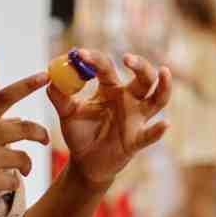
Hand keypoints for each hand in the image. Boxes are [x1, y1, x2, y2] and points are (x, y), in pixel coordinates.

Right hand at [0, 72, 50, 214]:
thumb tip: (18, 121)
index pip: (4, 96)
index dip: (27, 85)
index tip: (45, 76)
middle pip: (26, 128)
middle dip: (41, 134)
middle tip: (45, 140)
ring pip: (22, 158)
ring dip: (26, 166)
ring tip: (23, 171)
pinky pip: (13, 181)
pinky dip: (13, 184)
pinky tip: (5, 185)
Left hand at [48, 49, 171, 187]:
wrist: (85, 162)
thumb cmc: (80, 133)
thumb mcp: (67, 114)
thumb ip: (59, 96)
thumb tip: (50, 78)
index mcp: (110, 88)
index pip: (107, 67)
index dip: (94, 60)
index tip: (79, 54)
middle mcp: (129, 99)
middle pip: (143, 77)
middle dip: (139, 65)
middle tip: (127, 58)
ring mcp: (136, 119)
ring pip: (157, 99)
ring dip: (163, 86)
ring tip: (164, 72)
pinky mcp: (136, 140)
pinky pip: (149, 134)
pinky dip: (158, 130)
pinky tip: (165, 124)